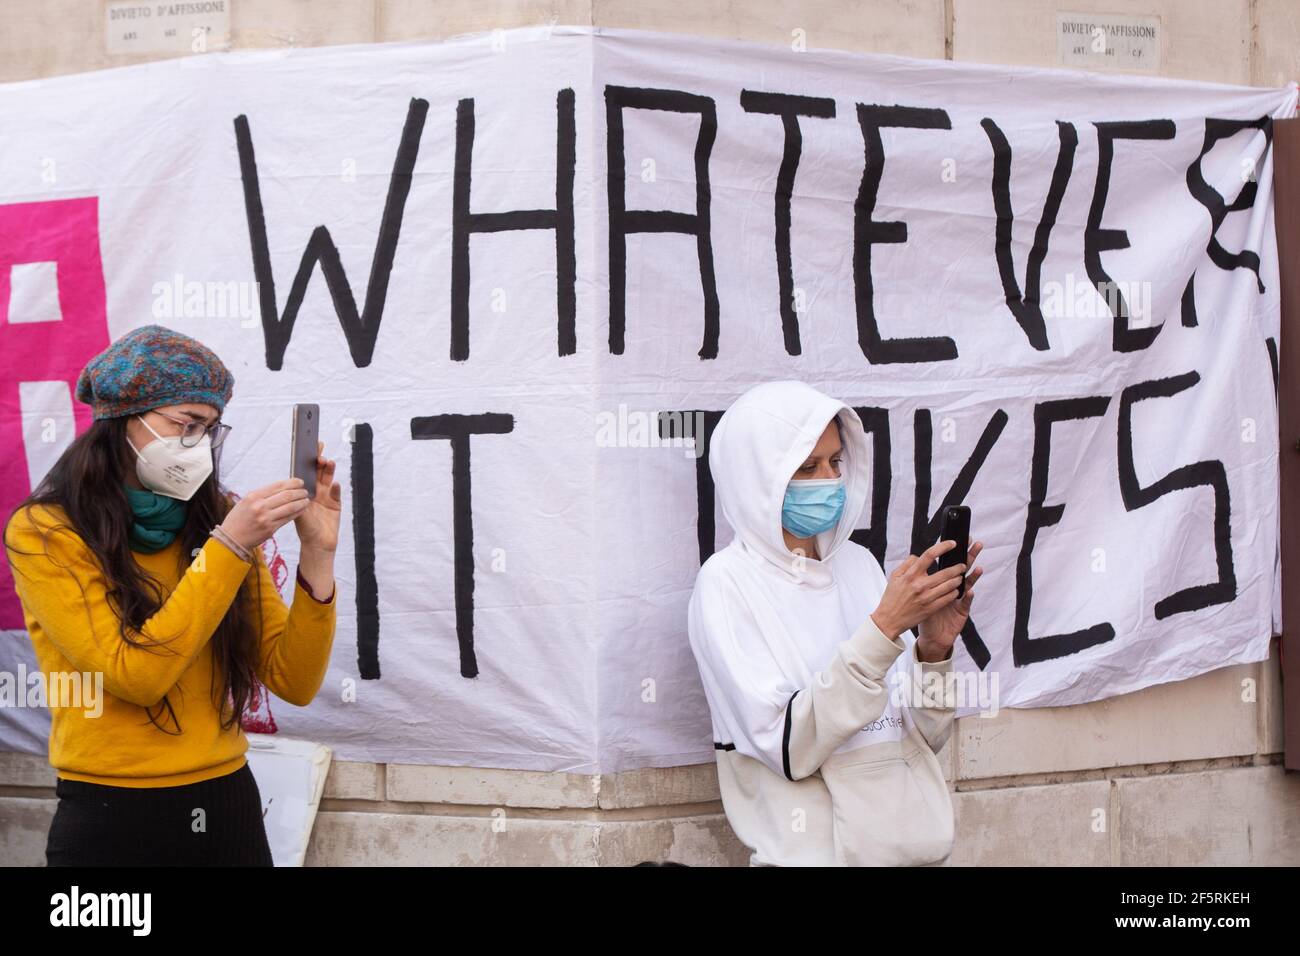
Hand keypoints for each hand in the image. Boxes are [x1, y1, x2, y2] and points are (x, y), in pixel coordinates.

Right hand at [218, 478, 310, 551]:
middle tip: (306, 491)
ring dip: (301, 502)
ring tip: (307, 500)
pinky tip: (302, 509)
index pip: (277, 485)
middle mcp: (259, 506)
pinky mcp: (270, 529)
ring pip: (290, 507)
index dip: (292, 482)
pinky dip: (297, 513)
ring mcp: (265, 518)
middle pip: (286, 495)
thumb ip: (262, 495)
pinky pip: (288, 518)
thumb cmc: (239, 518)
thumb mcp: (246, 502)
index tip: (300, 482)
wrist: (231, 538)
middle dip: (299, 492)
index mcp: (253, 496)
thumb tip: (282, 487)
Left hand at [294, 440, 341, 552]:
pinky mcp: (336, 504)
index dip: (307, 459)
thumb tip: (296, 491)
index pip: (305, 472)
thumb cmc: (305, 529)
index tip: (307, 446)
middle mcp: (315, 491)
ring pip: (328, 479)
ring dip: (329, 471)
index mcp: (304, 491)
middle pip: (318, 472)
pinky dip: (336, 489)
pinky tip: (335, 484)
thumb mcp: (297, 514)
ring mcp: (327, 496)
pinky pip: (336, 494)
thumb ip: (297, 502)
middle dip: (319, 460)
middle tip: (319, 452)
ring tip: (328, 463)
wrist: (318, 544)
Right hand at [870, 538, 967, 641]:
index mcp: (910, 575)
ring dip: (958, 580)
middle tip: (963, 564)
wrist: (889, 620)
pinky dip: (954, 593)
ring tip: (960, 577)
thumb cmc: (892, 597)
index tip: (952, 544)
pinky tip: (956, 590)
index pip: (929, 555)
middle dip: (957, 567)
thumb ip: (907, 564)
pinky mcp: (931, 609)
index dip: (943, 547)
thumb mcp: (894, 576)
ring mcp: (926, 598)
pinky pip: (948, 598)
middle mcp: (919, 585)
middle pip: (945, 572)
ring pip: (949, 585)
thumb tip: (919, 556)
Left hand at [917, 539, 983, 661]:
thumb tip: (916, 560)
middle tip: (976, 544)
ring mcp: (960, 600)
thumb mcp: (922, 594)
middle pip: (963, 570)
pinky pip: (966, 603)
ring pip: (969, 584)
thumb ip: (922, 579)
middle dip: (969, 557)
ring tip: (978, 567)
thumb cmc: (925, 613)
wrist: (931, 636)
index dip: (955, 552)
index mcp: (943, 583)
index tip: (958, 539)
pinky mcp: (962, 612)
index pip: (950, 563)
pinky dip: (968, 596)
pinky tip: (970, 590)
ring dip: (974, 576)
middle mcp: (954, 589)